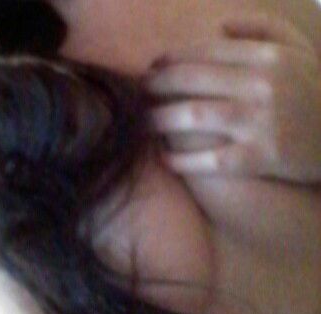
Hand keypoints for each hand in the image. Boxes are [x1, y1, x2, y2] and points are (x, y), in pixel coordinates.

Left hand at [145, 15, 320, 182]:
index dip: (170, 59)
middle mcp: (261, 84)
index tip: (150, 68)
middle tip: (137, 93)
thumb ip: (263, 28)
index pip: (205, 51)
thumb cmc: (313, 91)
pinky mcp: (260, 158)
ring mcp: (259, 122)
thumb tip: (219, 25)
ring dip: (159, 119)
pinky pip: (210, 160)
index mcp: (268, 56)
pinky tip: (164, 160)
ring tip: (141, 123)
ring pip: (193, 116)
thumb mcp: (298, 49)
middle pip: (191, 80)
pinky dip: (182, 160)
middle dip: (156, 85)